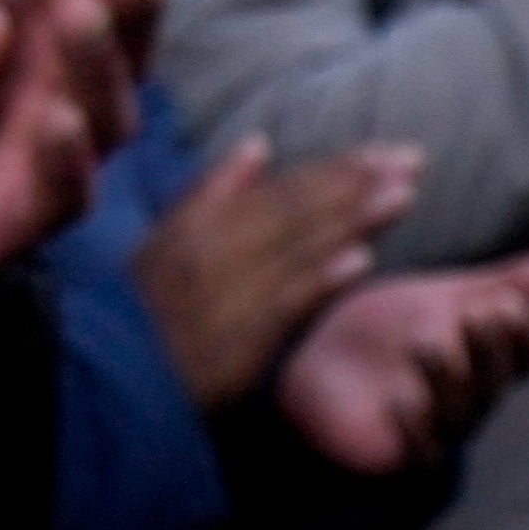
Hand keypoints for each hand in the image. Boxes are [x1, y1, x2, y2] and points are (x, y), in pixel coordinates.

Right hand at [130, 131, 420, 411]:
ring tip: (402, 195)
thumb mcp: (165, 242)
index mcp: (202, 224)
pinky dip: (319, 279)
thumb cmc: (143, 312)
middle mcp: (215, 249)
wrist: (115, 386)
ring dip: (352, 219)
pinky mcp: (235, 340)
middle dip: (356, 184)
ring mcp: (226, 293)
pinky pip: (282, 305)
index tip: (386, 154)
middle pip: (296, 210)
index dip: (336, 169)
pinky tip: (361, 261)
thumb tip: (260, 143)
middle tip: (414, 161)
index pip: (282, 190)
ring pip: (297, 249)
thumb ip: (213, 191)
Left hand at [275, 252, 528, 472]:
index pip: (527, 360)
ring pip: (460, 416)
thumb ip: (502, 283)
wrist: (305, 364)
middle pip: (495, 385)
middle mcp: (468, 402)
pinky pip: (420, 457)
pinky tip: (401, 399)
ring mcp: (436, 434)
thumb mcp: (441, 297)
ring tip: (426, 344)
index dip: (526, 338)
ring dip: (449, 379)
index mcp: (483, 364)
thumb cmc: (378, 332)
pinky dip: (414, 430)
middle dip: (489, 350)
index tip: (510, 305)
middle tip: (475, 314)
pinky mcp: (397, 461)